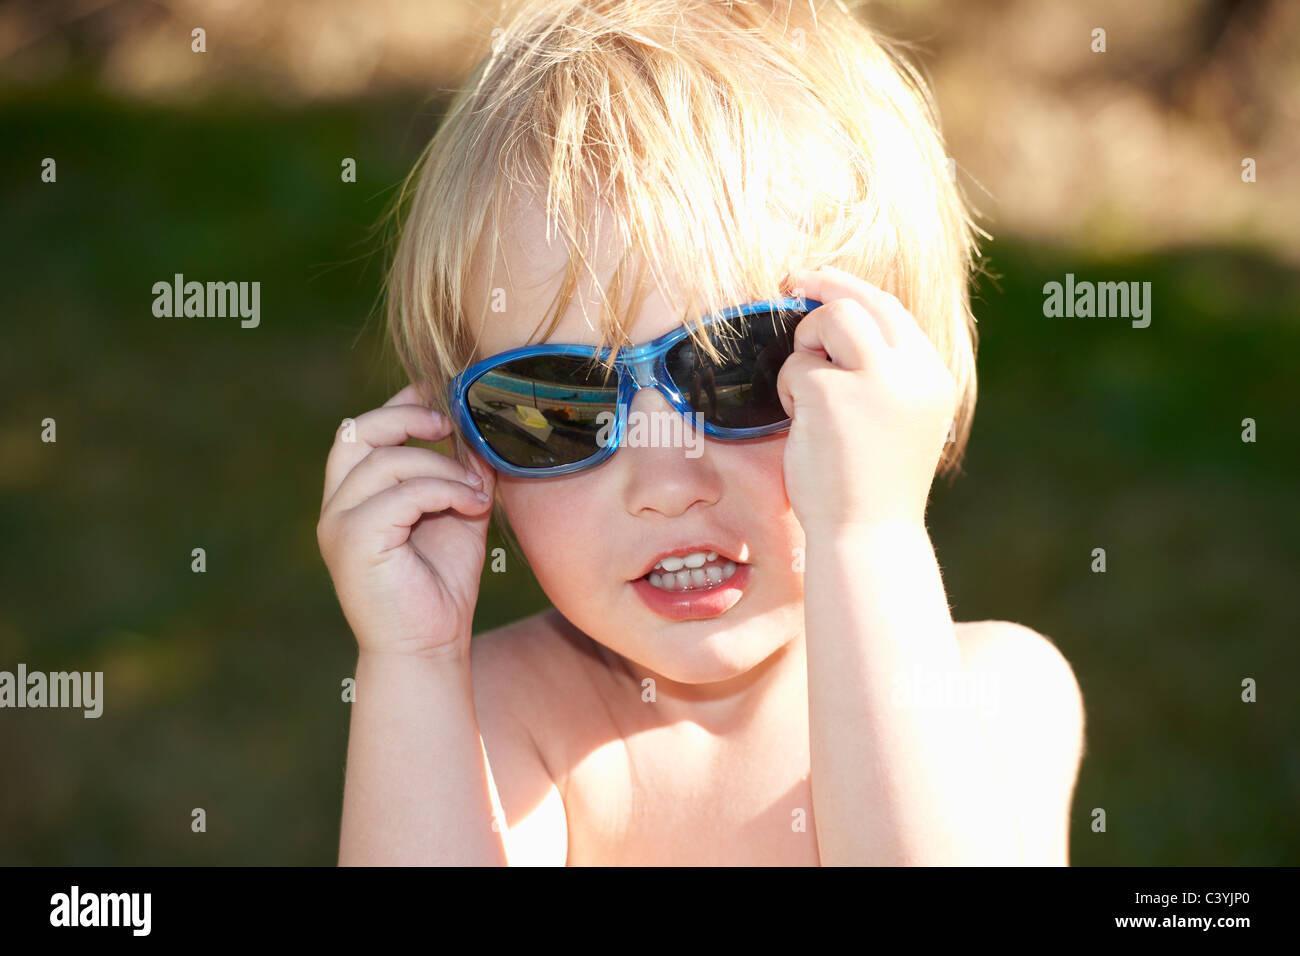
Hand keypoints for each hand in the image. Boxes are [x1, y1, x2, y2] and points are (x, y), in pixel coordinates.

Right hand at [317, 384, 495, 657]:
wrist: (430, 649)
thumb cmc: (442, 586)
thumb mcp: (458, 513)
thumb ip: (463, 471)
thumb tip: (482, 427)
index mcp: (354, 498)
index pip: (360, 432)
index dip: (397, 404)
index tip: (439, 393)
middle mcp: (337, 507)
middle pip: (357, 432)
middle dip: (407, 417)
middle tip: (450, 425)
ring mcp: (339, 524)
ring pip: (388, 462)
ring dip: (443, 468)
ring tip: (477, 493)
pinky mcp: (354, 542)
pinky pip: (401, 494)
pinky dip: (443, 490)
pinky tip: (471, 506)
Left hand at [776, 265, 957, 535]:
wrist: (867, 535)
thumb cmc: (870, 485)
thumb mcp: (897, 420)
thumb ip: (885, 373)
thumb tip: (841, 318)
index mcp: (933, 378)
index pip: (892, 311)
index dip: (852, 288)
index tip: (818, 281)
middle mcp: (913, 372)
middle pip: (864, 301)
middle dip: (822, 286)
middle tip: (789, 282)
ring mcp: (876, 380)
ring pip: (832, 319)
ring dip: (806, 342)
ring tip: (805, 388)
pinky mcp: (834, 395)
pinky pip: (796, 367)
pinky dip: (789, 389)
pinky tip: (801, 424)